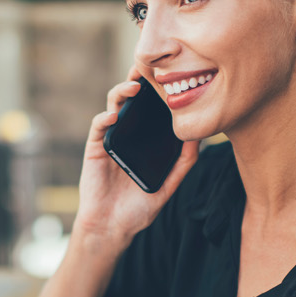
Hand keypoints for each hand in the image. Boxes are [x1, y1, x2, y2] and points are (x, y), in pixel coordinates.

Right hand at [72, 73, 200, 243]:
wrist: (112, 228)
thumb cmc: (138, 209)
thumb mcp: (167, 186)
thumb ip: (183, 164)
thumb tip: (200, 139)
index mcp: (143, 141)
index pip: (150, 109)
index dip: (157, 91)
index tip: (170, 76)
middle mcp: (127, 135)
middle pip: (131, 101)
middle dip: (138, 81)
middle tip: (148, 68)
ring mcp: (110, 140)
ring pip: (113, 107)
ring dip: (122, 93)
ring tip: (134, 88)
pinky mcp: (95, 148)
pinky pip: (98, 127)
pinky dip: (105, 118)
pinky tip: (115, 116)